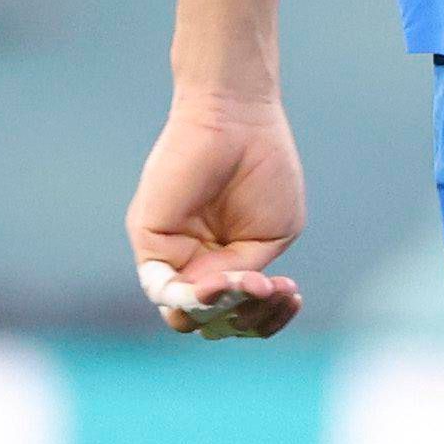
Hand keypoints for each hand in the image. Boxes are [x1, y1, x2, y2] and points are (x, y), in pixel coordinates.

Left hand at [128, 88, 307, 337]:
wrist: (236, 119)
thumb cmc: (263, 169)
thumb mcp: (271, 236)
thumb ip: (245, 277)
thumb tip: (218, 302)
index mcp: (228, 265)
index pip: (239, 316)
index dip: (267, 317)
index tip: (292, 294)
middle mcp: (196, 264)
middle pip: (213, 324)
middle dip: (249, 319)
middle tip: (271, 291)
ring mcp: (172, 255)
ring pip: (187, 315)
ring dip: (225, 310)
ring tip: (252, 285)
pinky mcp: (150, 240)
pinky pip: (164, 288)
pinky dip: (196, 294)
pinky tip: (225, 280)